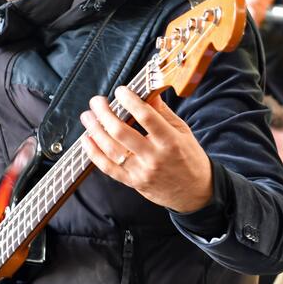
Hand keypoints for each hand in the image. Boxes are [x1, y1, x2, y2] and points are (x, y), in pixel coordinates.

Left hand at [79, 86, 212, 212]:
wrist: (195, 192)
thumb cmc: (190, 158)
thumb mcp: (183, 131)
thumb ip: (163, 112)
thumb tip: (148, 92)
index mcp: (170, 141)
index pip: (146, 117)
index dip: (130, 101)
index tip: (120, 91)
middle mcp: (154, 157)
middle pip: (121, 132)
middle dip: (104, 113)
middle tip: (97, 101)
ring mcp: (141, 172)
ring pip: (111, 149)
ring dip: (95, 130)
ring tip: (87, 116)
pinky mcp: (133, 182)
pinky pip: (108, 168)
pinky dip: (94, 153)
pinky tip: (87, 139)